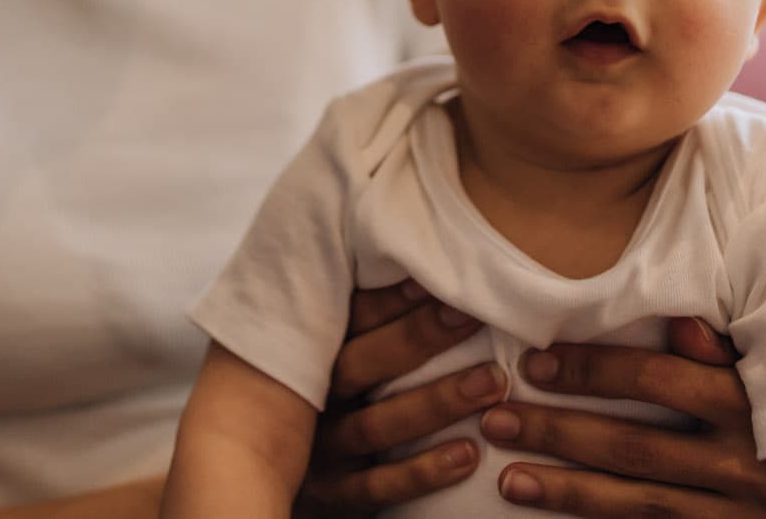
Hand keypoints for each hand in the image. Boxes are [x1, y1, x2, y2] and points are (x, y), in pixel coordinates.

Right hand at [294, 280, 507, 516]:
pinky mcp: (334, 494)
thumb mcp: (335, 353)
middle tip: (471, 317)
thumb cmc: (332, 398)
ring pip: (375, 426)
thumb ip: (364, 321)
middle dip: (415, 338)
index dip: (389, 297)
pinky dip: (424, 470)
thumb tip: (427, 270)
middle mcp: (309, 399)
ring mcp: (320, 449)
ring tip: (492, 383)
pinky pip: (378, 486)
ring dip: (436, 402)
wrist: (274, 470)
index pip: (346, 318)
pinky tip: (469, 455)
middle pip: (357, 365)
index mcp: (309, 354)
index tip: (436, 278)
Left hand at [476, 317, 765, 517]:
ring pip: (636, 503)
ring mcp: (733, 513)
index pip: (657, 381)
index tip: (535, 361)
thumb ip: (728, 352)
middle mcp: (742, 463)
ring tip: (507, 479)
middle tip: (496, 417)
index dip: (593, 370)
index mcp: (750, 407)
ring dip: (566, 491)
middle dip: (559, 432)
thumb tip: (676, 316)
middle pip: (634, 446)